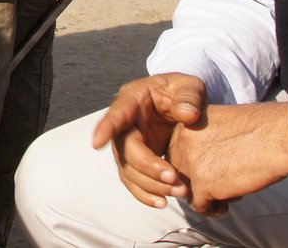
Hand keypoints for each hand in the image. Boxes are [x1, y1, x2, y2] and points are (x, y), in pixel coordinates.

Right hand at [92, 73, 206, 207]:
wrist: (184, 105)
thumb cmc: (183, 91)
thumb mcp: (189, 85)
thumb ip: (188, 96)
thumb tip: (187, 115)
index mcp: (134, 98)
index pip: (117, 113)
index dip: (106, 128)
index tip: (97, 144)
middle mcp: (125, 122)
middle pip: (125, 149)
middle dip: (147, 166)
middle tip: (174, 178)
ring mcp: (129, 143)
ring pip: (128, 169)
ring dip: (150, 185)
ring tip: (179, 192)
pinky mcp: (137, 160)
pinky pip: (134, 181)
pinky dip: (146, 194)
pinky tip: (162, 202)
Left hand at [165, 102, 287, 216]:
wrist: (277, 136)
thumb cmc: (259, 129)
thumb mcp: (221, 124)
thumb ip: (204, 139)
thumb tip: (201, 163)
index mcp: (186, 122)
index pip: (179, 151)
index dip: (195, 164)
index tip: (215, 167)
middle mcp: (181, 140)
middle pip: (180, 171)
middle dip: (199, 180)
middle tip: (221, 184)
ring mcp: (190, 161)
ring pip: (187, 189)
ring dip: (205, 195)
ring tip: (227, 194)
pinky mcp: (202, 183)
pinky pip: (198, 205)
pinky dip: (212, 210)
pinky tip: (225, 207)